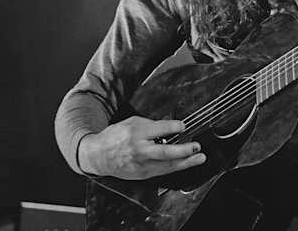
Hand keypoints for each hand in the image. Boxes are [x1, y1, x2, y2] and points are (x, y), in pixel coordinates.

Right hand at [78, 116, 205, 179]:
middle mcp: (139, 150)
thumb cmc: (115, 136)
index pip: (159, 130)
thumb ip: (151, 125)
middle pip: (164, 152)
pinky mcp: (142, 174)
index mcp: (136, 133)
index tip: (183, 126)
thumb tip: (171, 127)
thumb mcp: (131, 122)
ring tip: (199, 158)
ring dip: (186, 162)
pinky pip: (162, 171)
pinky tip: (185, 163)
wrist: (97, 155)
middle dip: (183, 150)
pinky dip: (175, 167)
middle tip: (196, 146)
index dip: (173, 127)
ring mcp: (141, 165)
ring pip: (167, 165)